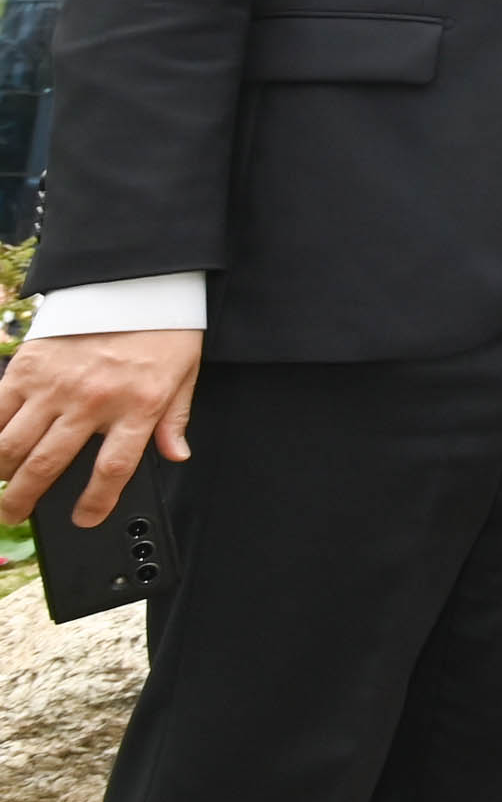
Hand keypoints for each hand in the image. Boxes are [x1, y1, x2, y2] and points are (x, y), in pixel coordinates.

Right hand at [0, 328, 203, 525]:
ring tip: (1, 486)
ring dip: (2, 472)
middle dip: (25, 497)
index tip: (85, 520)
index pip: (113, 469)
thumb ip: (175, 420)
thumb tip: (176, 455)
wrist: (135, 282)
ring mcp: (55, 383)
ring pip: (14, 443)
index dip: (96, 502)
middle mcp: (92, 399)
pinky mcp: (28, 365)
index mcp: (137, 406)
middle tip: (15, 514)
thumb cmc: (162, 330)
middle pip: (49, 464)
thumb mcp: (184, 376)